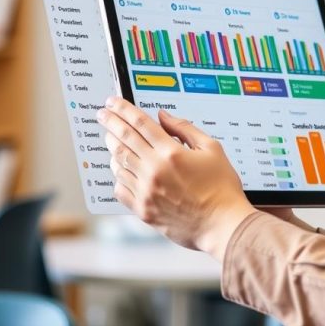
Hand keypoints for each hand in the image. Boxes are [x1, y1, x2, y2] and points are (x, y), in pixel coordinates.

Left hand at [97, 97, 255, 260]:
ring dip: (112, 147)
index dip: (123, 109)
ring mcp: (145, 191)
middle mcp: (154, 170)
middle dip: (110, 122)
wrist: (222, 223)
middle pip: (124, 139)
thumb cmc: (221, 187)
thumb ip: (185, 129)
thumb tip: (162, 116)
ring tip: (111, 138)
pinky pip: (120, 188)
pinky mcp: (142, 209)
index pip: (140, 123)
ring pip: (118, 163)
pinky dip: (117, 175)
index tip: (113, 102)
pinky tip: (120, 168)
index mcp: (171, 153)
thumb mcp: (212, 149)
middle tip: (102, 114)